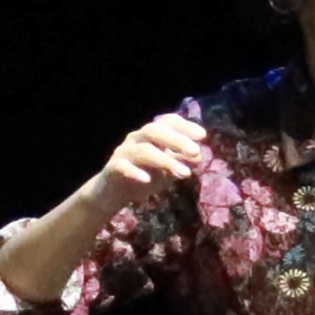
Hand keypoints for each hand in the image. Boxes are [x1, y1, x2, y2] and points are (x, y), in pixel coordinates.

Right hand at [92, 109, 210, 205]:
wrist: (113, 193)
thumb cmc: (145, 175)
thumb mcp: (167, 169)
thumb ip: (181, 161)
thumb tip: (199, 156)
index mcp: (151, 135)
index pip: (167, 121)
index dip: (184, 125)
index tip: (202, 136)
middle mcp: (136, 138)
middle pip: (154, 130)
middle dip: (176, 139)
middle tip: (195, 151)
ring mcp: (124, 152)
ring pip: (144, 150)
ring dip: (165, 160)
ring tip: (185, 174)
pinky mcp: (112, 168)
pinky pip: (123, 167)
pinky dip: (135, 172)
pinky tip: (147, 180)